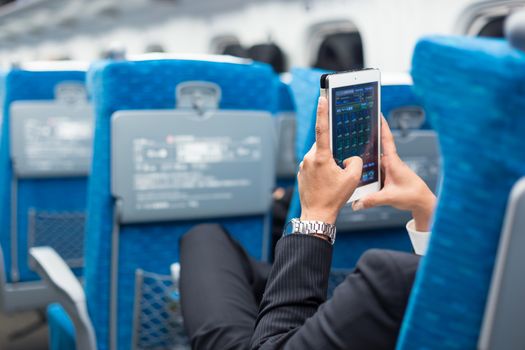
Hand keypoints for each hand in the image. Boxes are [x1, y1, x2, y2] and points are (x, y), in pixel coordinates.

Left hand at [298, 96, 362, 224]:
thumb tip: (350, 157)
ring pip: (319, 155)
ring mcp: (303, 166)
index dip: (322, 112)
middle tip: (340, 166)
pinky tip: (327, 182)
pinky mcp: (302, 173)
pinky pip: (314, 165)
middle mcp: (309, 158)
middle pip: (324, 145)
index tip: (321, 98)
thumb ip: (355, 161)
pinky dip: (322, 170)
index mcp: (321, 157)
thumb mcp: (353, 178)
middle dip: (334, 151)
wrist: (317, 215)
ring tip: (334, 179)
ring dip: (328, 162)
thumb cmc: (333, 198)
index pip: (322, 129)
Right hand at [352, 116, 435, 230]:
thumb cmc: (412, 195)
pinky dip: (366, 173)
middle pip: (374, 150)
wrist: (422, 203)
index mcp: (393, 162)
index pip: (387, 139)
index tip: (377, 113)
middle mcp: (390, 163)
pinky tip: (358, 177)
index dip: (382, 125)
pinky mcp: (387, 177)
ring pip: (372, 163)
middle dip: (364, 143)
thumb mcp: (390, 197)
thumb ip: (372, 200)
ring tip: (350, 160)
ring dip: (363, 162)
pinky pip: (373, 172)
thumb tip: (357, 203)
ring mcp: (388, 170)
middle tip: (351, 135)